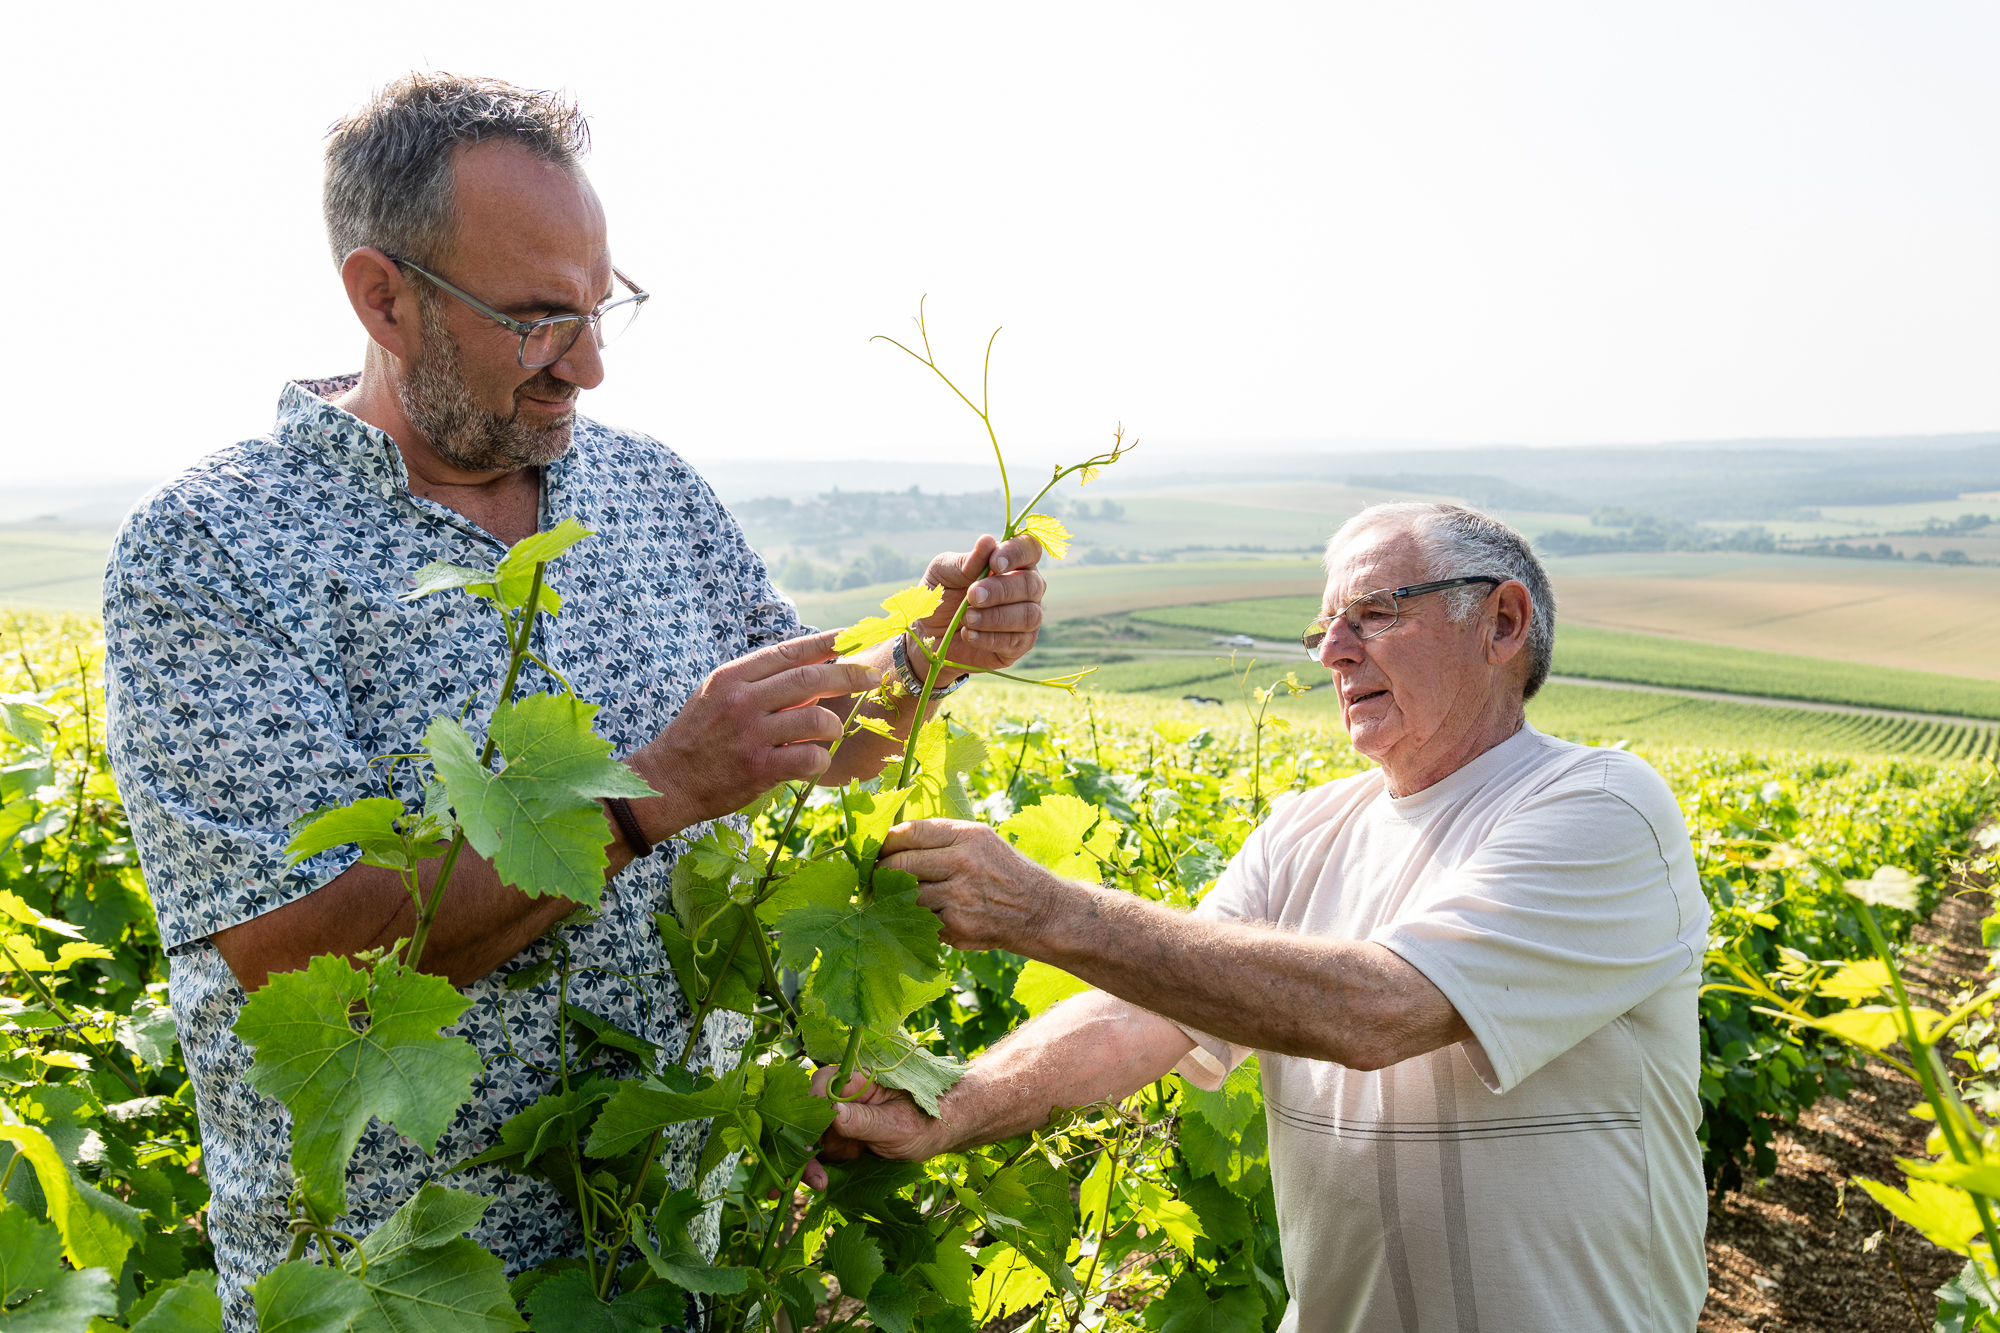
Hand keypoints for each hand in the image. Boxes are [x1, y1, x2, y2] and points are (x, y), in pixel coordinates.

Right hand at [627, 631, 877, 834]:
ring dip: (833, 724)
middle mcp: (742, 701)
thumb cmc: (697, 738)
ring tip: (830, 732)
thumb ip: (759, 684)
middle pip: (809, 680)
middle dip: (849, 675)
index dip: (824, 643)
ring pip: (816, 718)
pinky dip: (822, 759)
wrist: (667, 782)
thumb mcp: (717, 697)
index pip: (787, 651)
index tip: (851, 636)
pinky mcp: (759, 769)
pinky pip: (809, 757)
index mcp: (731, 678)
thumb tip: (810, 679)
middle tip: (872, 678)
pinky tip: (816, 761)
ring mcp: (751, 735)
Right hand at [801, 1068, 944, 1188]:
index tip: (810, 1140)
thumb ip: (864, 1119)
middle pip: (809, 1114)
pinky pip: (820, 1153)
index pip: (823, 1085)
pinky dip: (813, 1169)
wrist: (937, 1136)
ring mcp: (840, 1120)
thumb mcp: (897, 1124)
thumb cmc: (925, 1121)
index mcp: (858, 1081)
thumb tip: (832, 1112)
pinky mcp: (840, 1140)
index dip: (811, 1111)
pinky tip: (817, 1183)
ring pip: (810, 1137)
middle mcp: (843, 1098)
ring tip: (817, 1184)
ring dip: (806, 1161)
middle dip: (803, 1143)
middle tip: (808, 1174)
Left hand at [878, 819, 1073, 952]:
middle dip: (880, 873)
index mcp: (967, 835)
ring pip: (905, 897)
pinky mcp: (956, 927)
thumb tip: (890, 841)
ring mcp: (959, 898)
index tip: (875, 849)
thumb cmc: (1002, 870)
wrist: (1040, 910)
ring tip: (893, 897)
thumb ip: (940, 838)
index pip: (908, 833)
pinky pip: (920, 920)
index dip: (884, 842)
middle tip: (874, 877)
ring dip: (894, 899)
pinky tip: (922, 916)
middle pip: (899, 867)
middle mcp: (963, 864)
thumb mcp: (980, 840)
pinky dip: (916, 919)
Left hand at [915, 534, 1046, 672]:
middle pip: (1032, 585)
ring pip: (1029, 615)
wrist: (930, 635)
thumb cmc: (941, 595)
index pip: (1030, 549)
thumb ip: (965, 561)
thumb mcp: (943, 572)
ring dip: (995, 617)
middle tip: (971, 596)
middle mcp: (1027, 588)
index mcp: (1012, 562)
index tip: (994, 563)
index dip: (1017, 553)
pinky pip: (1017, 642)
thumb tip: (987, 541)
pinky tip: (968, 635)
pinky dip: (990, 638)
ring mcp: (1027, 618)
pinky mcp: (1020, 645)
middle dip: (1001, 591)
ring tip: (967, 618)